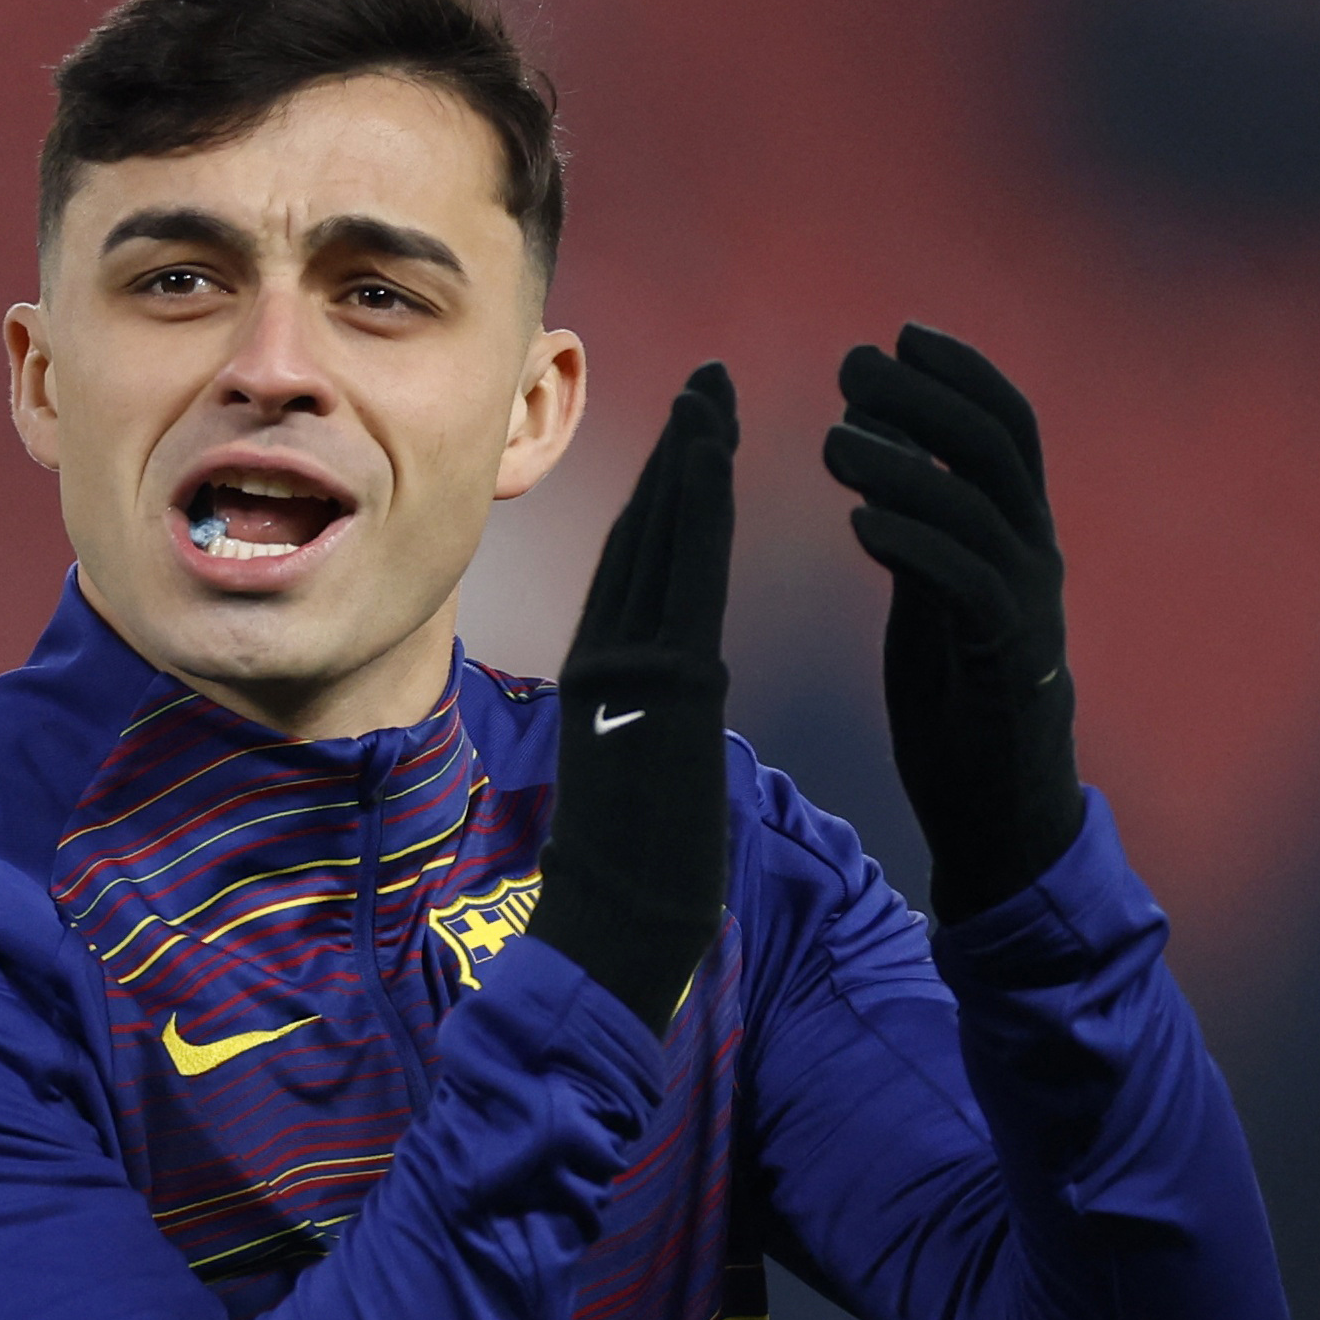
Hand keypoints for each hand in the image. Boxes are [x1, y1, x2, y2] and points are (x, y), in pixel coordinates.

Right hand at [527, 362, 734, 1033]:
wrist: (613, 939)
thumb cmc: (631, 886)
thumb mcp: (639, 783)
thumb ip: (649, 728)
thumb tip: (668, 709)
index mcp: (602, 684)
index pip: (637, 570)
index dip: (666, 495)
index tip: (694, 435)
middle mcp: (606, 663)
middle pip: (646, 536)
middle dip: (680, 453)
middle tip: (712, 380)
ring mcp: (629, 672)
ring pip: (662, 540)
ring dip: (690, 458)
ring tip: (717, 392)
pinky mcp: (663, 689)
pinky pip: (686, 575)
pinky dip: (698, 505)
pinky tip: (716, 452)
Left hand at [821, 324, 1082, 923]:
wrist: (999, 813)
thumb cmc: (960, 701)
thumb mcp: (932, 595)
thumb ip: (919, 524)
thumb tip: (876, 446)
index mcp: (1017, 535)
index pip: (1005, 429)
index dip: (960, 375)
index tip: (898, 335)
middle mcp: (1035, 558)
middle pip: (998, 449)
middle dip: (927, 398)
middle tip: (853, 364)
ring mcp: (1030, 610)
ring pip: (981, 510)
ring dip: (905, 465)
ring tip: (830, 438)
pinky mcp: (1009, 666)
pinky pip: (970, 588)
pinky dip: (917, 547)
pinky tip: (859, 521)